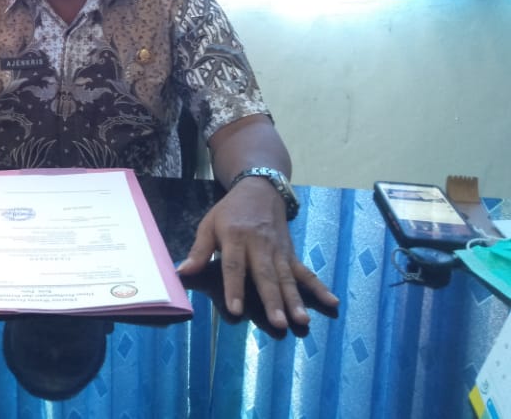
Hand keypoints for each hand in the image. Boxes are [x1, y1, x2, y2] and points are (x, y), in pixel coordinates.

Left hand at [177, 178, 338, 327]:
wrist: (260, 189)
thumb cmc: (229, 211)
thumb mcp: (208, 224)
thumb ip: (198, 250)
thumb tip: (181, 273)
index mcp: (235, 237)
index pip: (234, 266)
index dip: (235, 287)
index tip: (236, 309)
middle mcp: (259, 245)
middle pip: (266, 275)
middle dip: (272, 300)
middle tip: (278, 323)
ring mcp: (278, 250)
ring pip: (287, 277)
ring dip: (295, 300)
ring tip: (301, 320)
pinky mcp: (291, 253)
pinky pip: (306, 271)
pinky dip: (319, 287)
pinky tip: (332, 301)